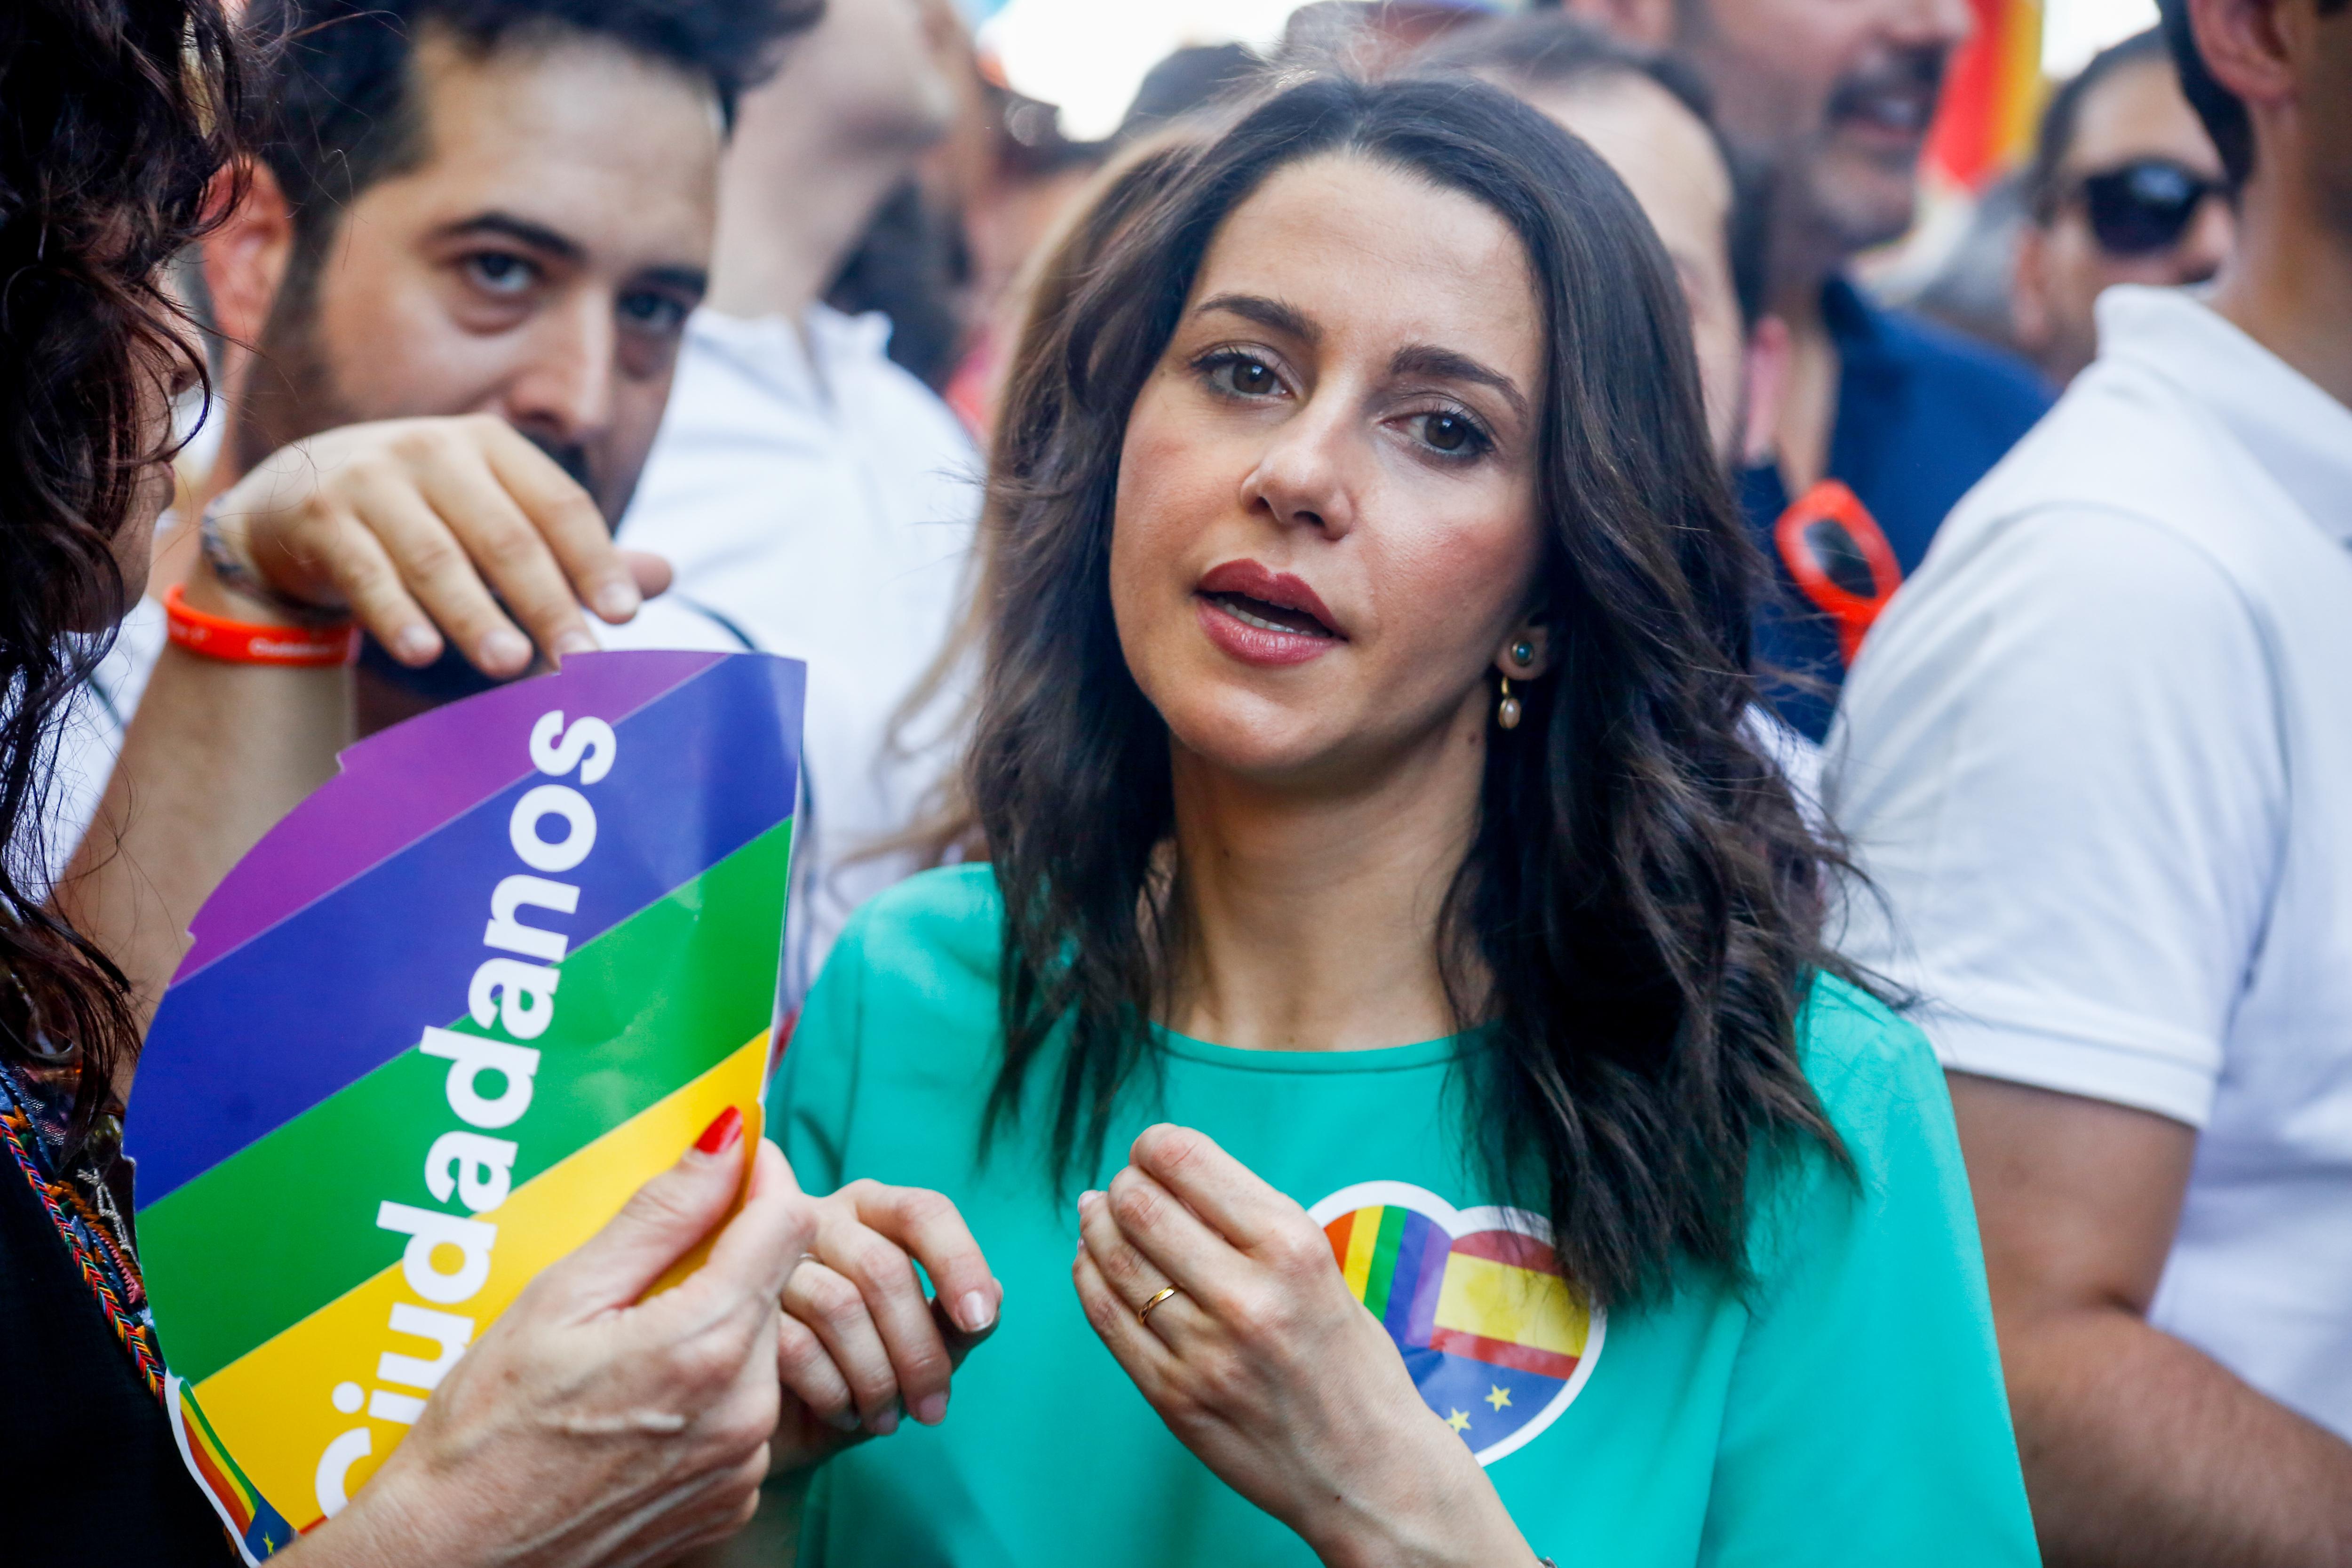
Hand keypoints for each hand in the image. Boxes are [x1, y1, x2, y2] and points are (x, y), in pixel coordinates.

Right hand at [202, 415, 670, 675]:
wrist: (291, 497)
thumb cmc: (422, 514)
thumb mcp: (495, 517)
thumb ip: (572, 552)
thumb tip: (665, 577)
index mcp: (491, 446)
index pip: (558, 505)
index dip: (596, 560)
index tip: (627, 617)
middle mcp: (433, 450)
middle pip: (505, 535)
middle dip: (547, 601)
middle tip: (583, 660)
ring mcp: (370, 479)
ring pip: (435, 556)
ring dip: (475, 614)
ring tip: (512, 664)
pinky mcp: (318, 517)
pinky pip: (365, 571)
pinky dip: (395, 614)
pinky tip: (423, 653)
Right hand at [300, 1115, 811, 1567]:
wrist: (454, 1560)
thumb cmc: (484, 1431)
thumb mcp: (559, 1299)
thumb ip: (659, 1214)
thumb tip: (728, 1137)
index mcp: (705, 1346)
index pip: (785, 1223)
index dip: (761, 1176)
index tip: (733, 1160)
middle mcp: (744, 1411)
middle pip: (772, 1289)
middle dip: (726, 1259)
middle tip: (648, 1269)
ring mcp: (743, 1465)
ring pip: (758, 1353)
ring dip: (715, 1328)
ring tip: (628, 1345)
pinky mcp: (732, 1502)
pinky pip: (742, 1417)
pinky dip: (707, 1394)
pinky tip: (639, 1403)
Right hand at [769, 1173, 1001, 1473]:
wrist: (792, 1424)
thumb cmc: (864, 1369)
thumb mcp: (923, 1346)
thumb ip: (959, 1319)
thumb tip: (992, 1299)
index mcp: (873, 1211)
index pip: (924, 1212)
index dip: (959, 1262)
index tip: (980, 1322)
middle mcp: (821, 1220)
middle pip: (884, 1267)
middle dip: (920, 1349)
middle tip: (934, 1409)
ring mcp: (770, 1263)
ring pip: (839, 1305)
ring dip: (877, 1376)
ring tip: (888, 1419)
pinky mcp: (738, 1312)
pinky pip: (796, 1345)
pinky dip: (834, 1390)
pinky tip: (846, 1413)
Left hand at [1073, 1125, 1537, 1567]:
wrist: (1370, 1473)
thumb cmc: (1350, 1363)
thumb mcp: (1321, 1269)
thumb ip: (1251, 1224)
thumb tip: (1168, 1174)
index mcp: (1292, 1247)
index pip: (1189, 1163)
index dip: (1154, 1144)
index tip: (1149, 1148)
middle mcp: (1246, 1295)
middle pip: (1141, 1207)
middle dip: (1123, 1183)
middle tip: (1123, 1184)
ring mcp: (1204, 1351)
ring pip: (1114, 1261)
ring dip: (1096, 1225)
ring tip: (1096, 1211)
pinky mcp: (1173, 1397)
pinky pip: (1107, 1319)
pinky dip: (1089, 1277)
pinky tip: (1089, 1260)